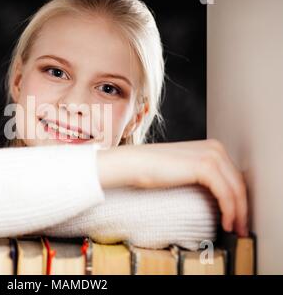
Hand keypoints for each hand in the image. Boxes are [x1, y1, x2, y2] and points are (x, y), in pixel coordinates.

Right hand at [96, 139, 247, 236]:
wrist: (134, 164)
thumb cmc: (152, 169)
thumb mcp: (184, 170)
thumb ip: (202, 176)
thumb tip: (216, 197)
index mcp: (212, 148)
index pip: (234, 177)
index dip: (240, 200)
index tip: (238, 218)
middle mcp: (216, 148)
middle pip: (239, 183)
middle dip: (243, 208)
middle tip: (240, 228)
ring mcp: (212, 155)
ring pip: (236, 190)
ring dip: (238, 213)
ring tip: (234, 229)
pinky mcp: (205, 166)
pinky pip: (225, 193)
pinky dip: (229, 210)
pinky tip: (226, 222)